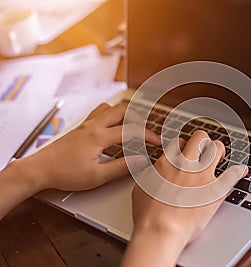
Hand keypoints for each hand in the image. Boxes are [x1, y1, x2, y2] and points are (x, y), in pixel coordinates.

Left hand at [22, 102, 160, 191]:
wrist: (39, 170)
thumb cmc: (64, 174)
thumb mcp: (96, 177)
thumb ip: (121, 167)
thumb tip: (140, 161)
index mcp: (98, 137)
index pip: (130, 131)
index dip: (148, 136)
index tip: (157, 142)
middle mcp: (92, 126)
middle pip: (121, 110)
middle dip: (138, 118)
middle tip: (146, 131)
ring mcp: (85, 125)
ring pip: (109, 108)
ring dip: (123, 113)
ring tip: (132, 125)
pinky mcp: (79, 128)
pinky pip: (98, 113)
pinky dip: (110, 115)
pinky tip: (111, 127)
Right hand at [122, 130, 246, 266]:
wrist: (162, 229)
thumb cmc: (149, 214)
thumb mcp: (142, 187)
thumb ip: (152, 173)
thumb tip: (155, 169)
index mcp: (168, 162)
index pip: (179, 142)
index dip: (183, 146)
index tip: (185, 152)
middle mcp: (186, 164)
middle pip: (200, 138)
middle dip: (202, 141)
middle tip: (204, 148)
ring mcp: (203, 175)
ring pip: (217, 148)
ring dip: (219, 150)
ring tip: (220, 154)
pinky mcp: (216, 189)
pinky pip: (233, 174)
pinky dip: (238, 171)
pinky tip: (241, 171)